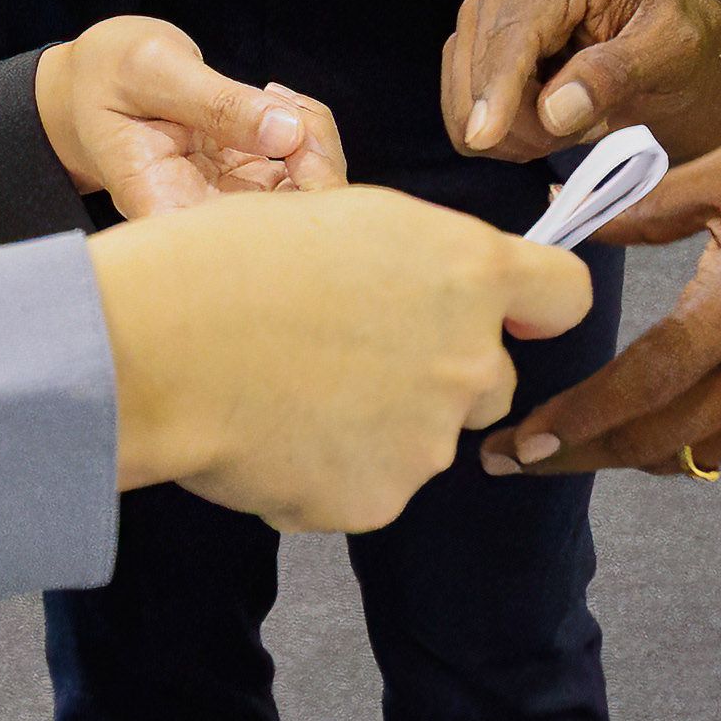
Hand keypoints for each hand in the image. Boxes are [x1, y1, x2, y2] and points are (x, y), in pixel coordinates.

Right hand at [36, 15, 347, 215]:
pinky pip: (299, 173)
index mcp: (164, 209)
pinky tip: (278, 98)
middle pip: (291, 235)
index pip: (245, 250)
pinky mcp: (246, 183)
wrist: (89, 84)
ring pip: (306, 203)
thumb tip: (289, 132)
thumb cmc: (107, 76)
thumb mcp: (152, 70)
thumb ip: (217, 101)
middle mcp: (202, 222)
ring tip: (275, 94)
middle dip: (320, 168)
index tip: (292, 143)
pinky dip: (306, 132)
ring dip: (316, 143)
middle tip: (293, 109)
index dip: (293, 212)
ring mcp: (229, 205)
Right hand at [90, 185, 592, 531]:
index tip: (511, 312)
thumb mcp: (345, 219)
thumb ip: (418, 261)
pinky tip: (271, 431)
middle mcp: (467, 358)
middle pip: (489, 378)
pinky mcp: (378, 500)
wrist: (157, 346)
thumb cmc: (230, 260)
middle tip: (352, 351)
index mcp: (467, 271)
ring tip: (289, 388)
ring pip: (424, 436)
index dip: (535, 305)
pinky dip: (330, 468)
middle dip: (440, 370)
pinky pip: (369, 484)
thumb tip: (433, 291)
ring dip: (379, 422)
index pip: (564, 294)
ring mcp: (427, 440)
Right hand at [443, 0, 720, 165]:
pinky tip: (544, 130)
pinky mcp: (478, 46)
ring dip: (513, 129)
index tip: (484, 137)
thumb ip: (615, 74)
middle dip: (522, 119)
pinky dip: (498, 131)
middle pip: (482, 63)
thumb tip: (553, 111)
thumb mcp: (670, 50)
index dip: (497, 87)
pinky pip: (462, 100)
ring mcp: (488, 13)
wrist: (667, 42)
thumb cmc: (675, 38)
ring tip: (573, 126)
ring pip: (464, 87)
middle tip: (586, 131)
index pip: (515, 31)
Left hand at [480, 146, 720, 477]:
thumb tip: (562, 210)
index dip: (581, 416)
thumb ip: (650, 199)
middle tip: (509, 458)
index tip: (520, 439)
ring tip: (566, 440)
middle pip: (651, 439)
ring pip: (684, 455)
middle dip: (573, 454)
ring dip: (624, 450)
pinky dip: (680, 443)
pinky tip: (648, 424)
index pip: (647, 380)